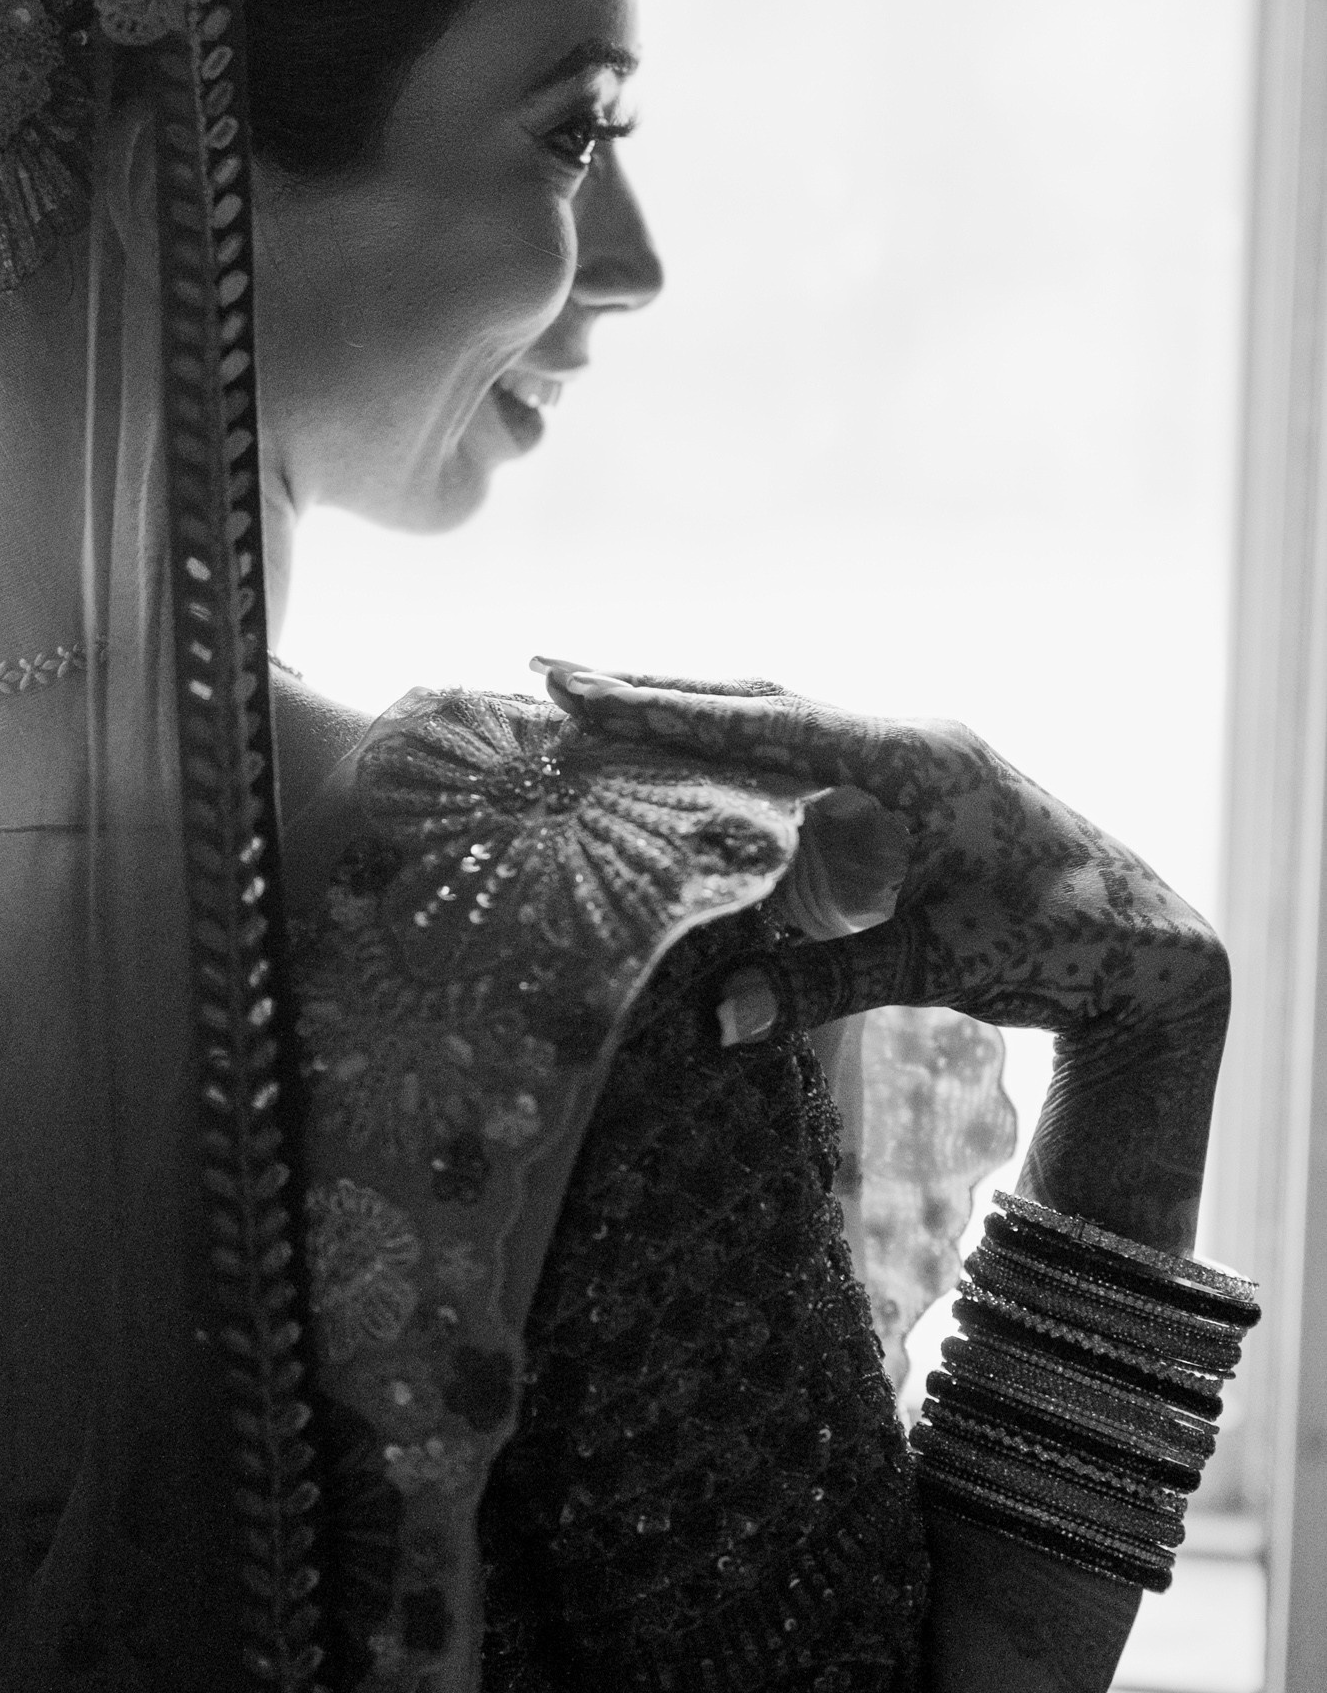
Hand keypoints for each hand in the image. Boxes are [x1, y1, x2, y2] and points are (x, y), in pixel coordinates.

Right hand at [541, 666, 1228, 1251]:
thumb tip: (714, 1021)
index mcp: (913, 759)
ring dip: (682, 707)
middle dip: (648, 688)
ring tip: (584, 698)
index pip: (764, 724)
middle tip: (544, 672)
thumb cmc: (1053, 948)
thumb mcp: (934, 964)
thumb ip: (822, 983)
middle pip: (754, 698)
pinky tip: (673, 752)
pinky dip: (728, 746)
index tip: (576, 689)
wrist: (1147, 942)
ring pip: (772, 713)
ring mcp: (903, 751)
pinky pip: (798, 750)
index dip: (664, 709)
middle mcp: (903, 735)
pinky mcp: (901, 779)